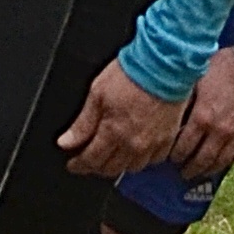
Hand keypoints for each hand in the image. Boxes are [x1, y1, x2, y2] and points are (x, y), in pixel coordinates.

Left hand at [57, 58, 189, 176]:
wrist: (164, 64)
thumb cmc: (132, 73)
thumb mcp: (97, 93)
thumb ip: (82, 123)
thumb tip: (66, 142)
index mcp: (113, 133)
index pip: (91, 160)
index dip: (79, 165)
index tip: (74, 164)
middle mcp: (133, 144)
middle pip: (111, 169)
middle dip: (96, 166)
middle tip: (90, 159)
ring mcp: (153, 144)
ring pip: (132, 168)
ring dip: (119, 164)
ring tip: (112, 154)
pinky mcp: (168, 139)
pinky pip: (153, 161)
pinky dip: (142, 158)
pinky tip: (136, 149)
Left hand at [169, 48, 233, 183]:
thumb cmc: (226, 66)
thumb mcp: (198, 76)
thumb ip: (186, 97)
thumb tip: (171, 108)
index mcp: (202, 117)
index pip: (184, 147)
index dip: (176, 156)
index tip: (172, 159)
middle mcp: (219, 131)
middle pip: (202, 160)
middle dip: (190, 169)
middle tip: (184, 173)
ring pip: (222, 161)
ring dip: (210, 170)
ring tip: (202, 172)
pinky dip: (233, 160)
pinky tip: (227, 159)